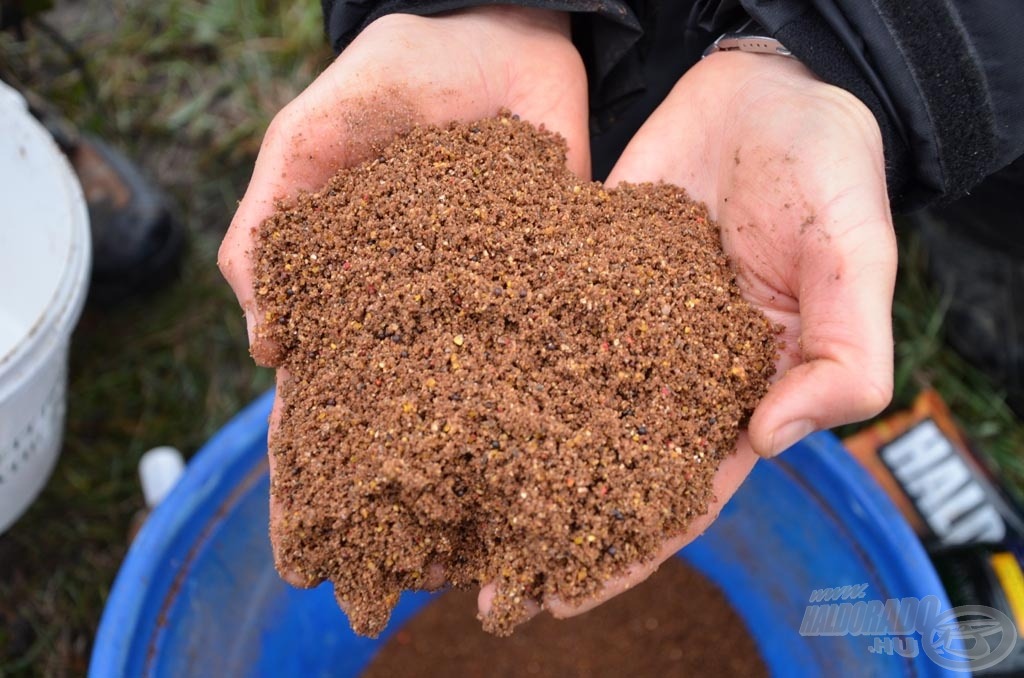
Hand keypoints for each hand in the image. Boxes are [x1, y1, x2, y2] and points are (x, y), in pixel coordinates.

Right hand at [218, 7, 587, 589]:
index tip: (305, 538)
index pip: (323, 393)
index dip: (309, 464)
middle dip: (392, 495)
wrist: (494, 30)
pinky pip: (553, 348)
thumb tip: (264, 338)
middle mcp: (423, 312)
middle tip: (389, 576)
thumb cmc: (388, 79)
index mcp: (357, 290)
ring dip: (474, 475)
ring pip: (479, 402)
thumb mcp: (310, 141)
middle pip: (401, 420)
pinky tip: (558, 465)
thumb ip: (274, 226)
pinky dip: (552, 405)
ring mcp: (492, 305)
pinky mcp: (555, 282)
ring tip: (473, 552)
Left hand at [502, 51, 896, 620]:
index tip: (564, 596)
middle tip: (486, 587)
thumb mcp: (857, 258)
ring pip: (562, 412)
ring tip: (448, 517)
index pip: (683, 494)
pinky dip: (500, 373)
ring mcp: (623, 329)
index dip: (630, 550)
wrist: (766, 87)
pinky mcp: (581, 280)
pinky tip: (446, 402)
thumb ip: (840, 354)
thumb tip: (773, 438)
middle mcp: (675, 373)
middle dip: (552, 528)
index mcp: (745, 390)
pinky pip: (538, 332)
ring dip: (512, 467)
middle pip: (608, 469)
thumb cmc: (828, 172)